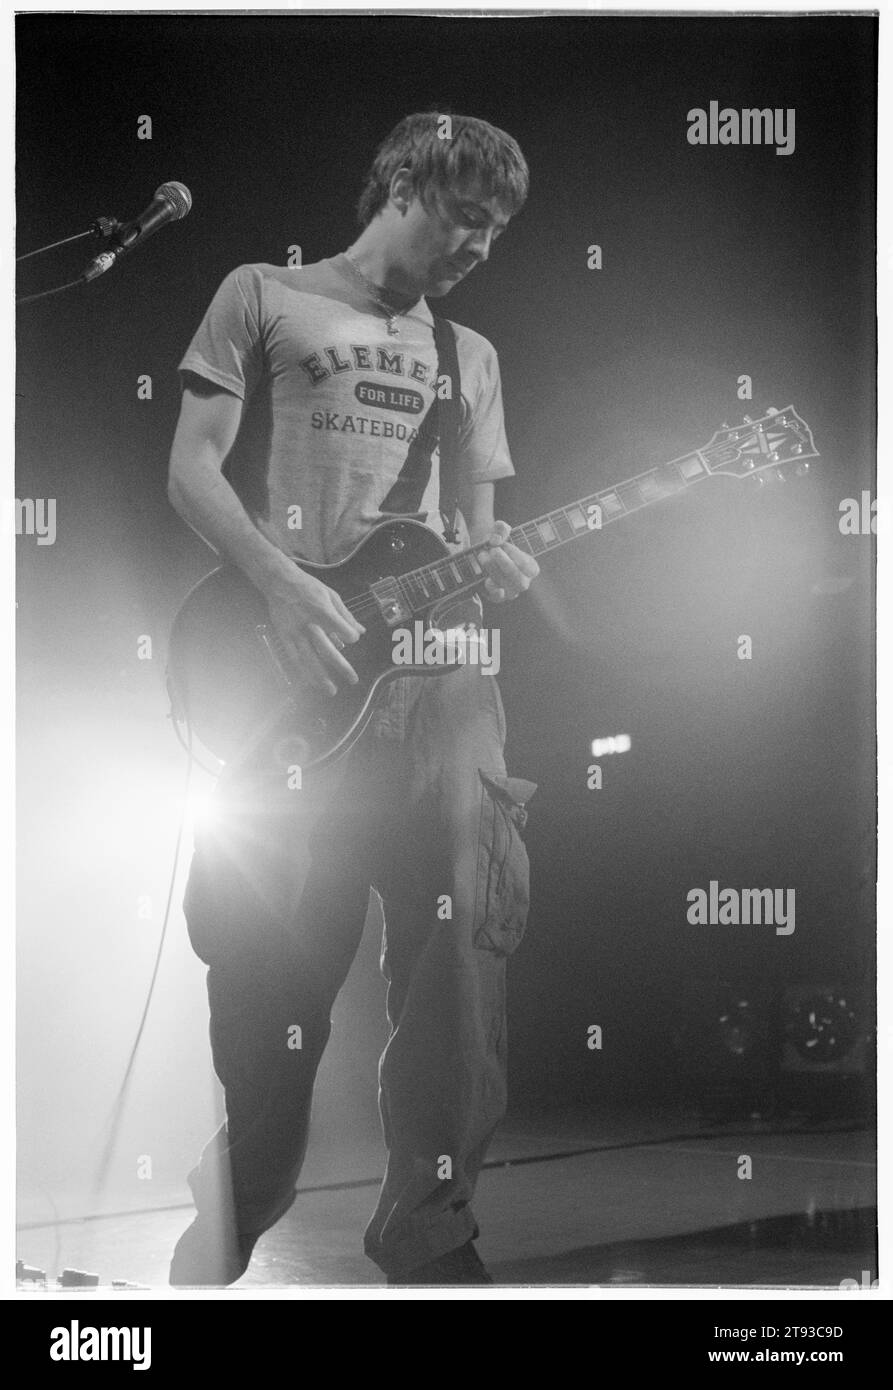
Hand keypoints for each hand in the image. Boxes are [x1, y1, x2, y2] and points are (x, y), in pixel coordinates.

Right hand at [261, 562, 364, 697]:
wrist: (279, 581)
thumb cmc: (308, 587)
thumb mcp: (331, 595)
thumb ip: (346, 615)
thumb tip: (361, 632)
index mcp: (322, 610)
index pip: (342, 629)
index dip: (349, 636)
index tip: (352, 639)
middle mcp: (308, 623)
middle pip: (326, 649)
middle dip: (341, 666)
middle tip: (353, 679)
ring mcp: (294, 632)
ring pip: (308, 658)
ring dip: (320, 676)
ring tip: (331, 690)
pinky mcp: (283, 636)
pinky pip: (292, 657)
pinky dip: (301, 671)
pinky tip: (309, 683)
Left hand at [478, 520, 539, 602]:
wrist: (481, 553)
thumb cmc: (496, 543)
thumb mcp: (499, 531)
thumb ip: (501, 529)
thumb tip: (496, 539)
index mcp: (530, 567)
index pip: (530, 568)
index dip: (518, 556)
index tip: (504, 544)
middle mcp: (523, 582)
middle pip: (519, 580)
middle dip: (505, 564)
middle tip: (493, 550)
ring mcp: (510, 591)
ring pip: (505, 586)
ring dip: (493, 570)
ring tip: (482, 555)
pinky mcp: (496, 597)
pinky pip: (496, 597)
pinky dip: (491, 588)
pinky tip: (485, 578)